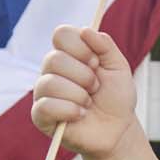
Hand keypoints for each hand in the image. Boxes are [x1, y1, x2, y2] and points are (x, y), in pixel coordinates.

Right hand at [31, 22, 142, 159]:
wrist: (118, 130)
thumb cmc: (116, 98)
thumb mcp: (119, 68)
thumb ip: (105, 46)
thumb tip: (86, 30)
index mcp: (68, 54)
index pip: (61, 34)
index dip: (82, 48)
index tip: (97, 63)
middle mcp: (51, 70)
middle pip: (54, 59)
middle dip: (84, 76)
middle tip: (95, 88)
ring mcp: (44, 92)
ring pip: (50, 83)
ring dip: (79, 95)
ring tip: (88, 104)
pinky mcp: (40, 116)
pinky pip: (46, 106)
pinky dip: (69, 110)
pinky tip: (80, 115)